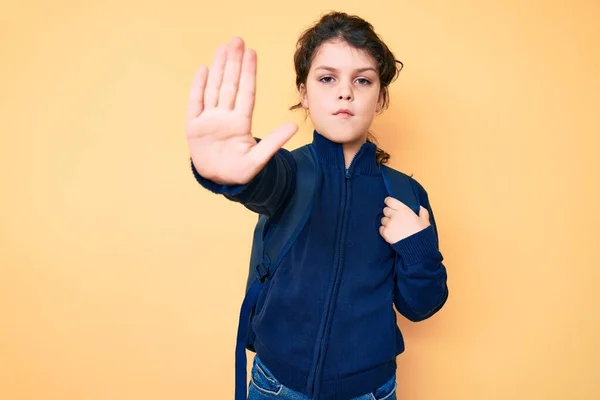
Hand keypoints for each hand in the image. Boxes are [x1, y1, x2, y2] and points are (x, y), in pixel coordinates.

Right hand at [185, 37, 297, 184]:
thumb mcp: (258, 160)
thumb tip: (293, 127)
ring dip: (218, 68)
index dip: (248, 72)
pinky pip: (195, 103)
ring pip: (214, 88)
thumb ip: (273, 142)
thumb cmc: (239, 172)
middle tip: (237, 40)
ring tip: (222, 48)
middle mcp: (225, 117)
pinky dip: (198, 86)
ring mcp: (209, 119)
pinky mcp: (194, 126)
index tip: (251, 53)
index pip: (246, 92)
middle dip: (234, 62)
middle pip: (230, 84)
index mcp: (241, 123)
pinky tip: (203, 69)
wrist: (218, 181)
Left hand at [379, 197, 430, 243]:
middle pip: (385, 210)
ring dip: (386, 222)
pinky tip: (391, 232)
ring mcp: (389, 224)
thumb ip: (423, 212)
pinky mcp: (386, 233)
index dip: (389, 202)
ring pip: (383, 219)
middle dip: (388, 213)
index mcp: (404, 210)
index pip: (390, 201)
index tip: (389, 204)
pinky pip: (381, 229)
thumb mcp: (425, 221)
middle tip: (393, 217)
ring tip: (393, 227)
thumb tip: (420, 208)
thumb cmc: (422, 233)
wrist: (417, 247)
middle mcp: (395, 215)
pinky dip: (384, 230)